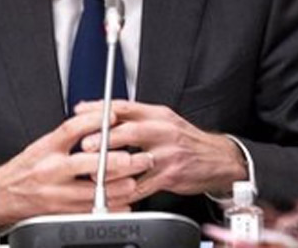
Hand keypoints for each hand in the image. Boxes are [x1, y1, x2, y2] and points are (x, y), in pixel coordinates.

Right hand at [0, 108, 152, 230]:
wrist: (3, 195)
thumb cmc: (26, 168)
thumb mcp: (43, 145)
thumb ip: (69, 136)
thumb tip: (99, 121)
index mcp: (46, 148)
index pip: (70, 130)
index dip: (93, 121)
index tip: (113, 116)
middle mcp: (51, 170)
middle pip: (88, 164)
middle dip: (117, 161)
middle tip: (137, 157)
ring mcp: (57, 194)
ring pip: (94, 192)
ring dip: (119, 187)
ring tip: (135, 180)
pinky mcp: (61, 212)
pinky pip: (91, 211)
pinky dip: (111, 207)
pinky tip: (123, 201)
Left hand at [76, 100, 247, 201]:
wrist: (218, 159)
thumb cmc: (185, 141)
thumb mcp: (163, 120)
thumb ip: (135, 117)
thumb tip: (101, 112)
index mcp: (157, 114)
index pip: (124, 106)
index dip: (99, 108)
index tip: (80, 112)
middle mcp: (162, 130)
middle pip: (128, 130)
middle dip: (104, 138)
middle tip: (84, 146)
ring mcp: (167, 154)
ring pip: (134, 160)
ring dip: (111, 168)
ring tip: (94, 173)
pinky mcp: (171, 175)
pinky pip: (143, 185)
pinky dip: (126, 190)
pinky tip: (115, 191)